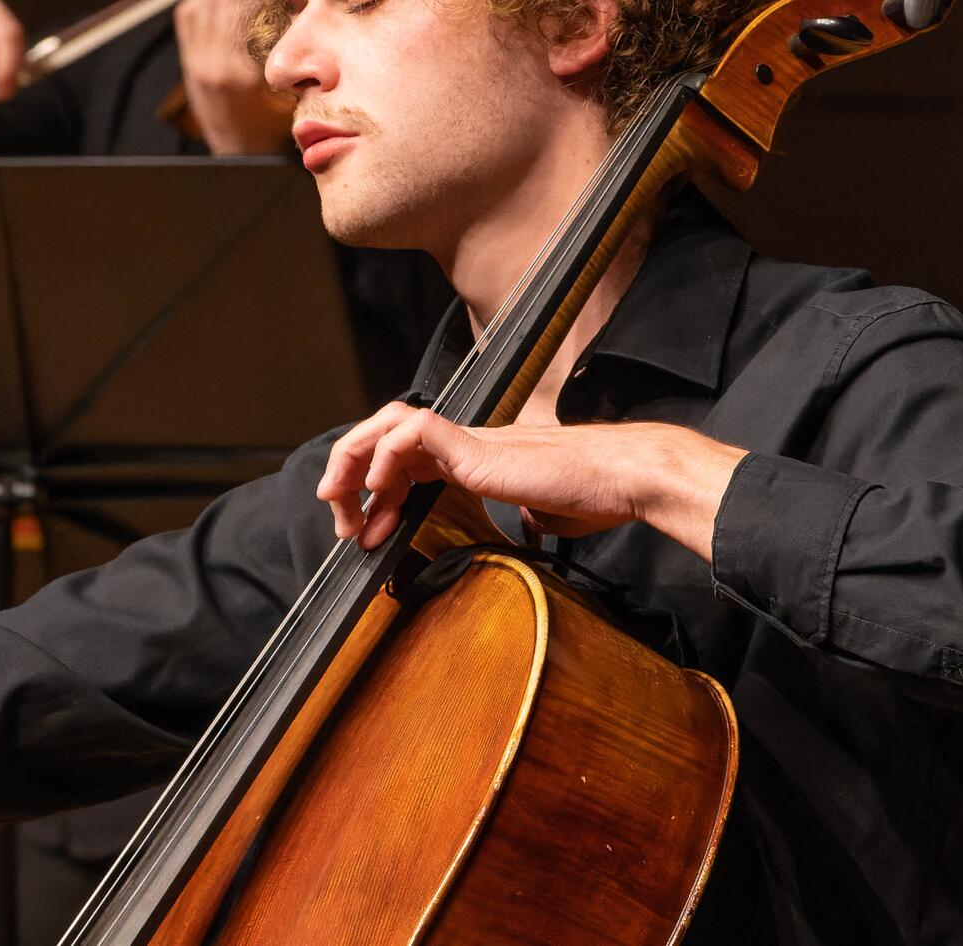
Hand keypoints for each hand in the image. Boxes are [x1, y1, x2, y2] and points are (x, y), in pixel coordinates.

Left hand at [171, 0, 295, 155]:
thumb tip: (307, 13)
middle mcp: (212, 65)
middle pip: (230, 1)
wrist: (235, 145)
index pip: (256, 16)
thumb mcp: (290, 94)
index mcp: (240, 76)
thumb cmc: (270, 122)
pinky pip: (190, 10)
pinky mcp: (186, 55)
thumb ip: (294, 58)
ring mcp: (194, 60)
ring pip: (208, 0)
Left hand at [315, 402, 746, 558]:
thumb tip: (527, 530)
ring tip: (341, 502)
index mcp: (475, 460)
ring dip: (354, 463)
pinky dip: (385, 458)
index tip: (368, 534)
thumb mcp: (545, 515)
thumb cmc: (596, 496)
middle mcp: (465, 444)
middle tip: (339, 516)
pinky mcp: (476, 445)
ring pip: (388, 427)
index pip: (405, 463)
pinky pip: (414, 433)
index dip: (376, 496)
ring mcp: (469, 441)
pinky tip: (379, 491)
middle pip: (385, 438)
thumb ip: (525, 517)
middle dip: (350, 473)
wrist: (624, 479)